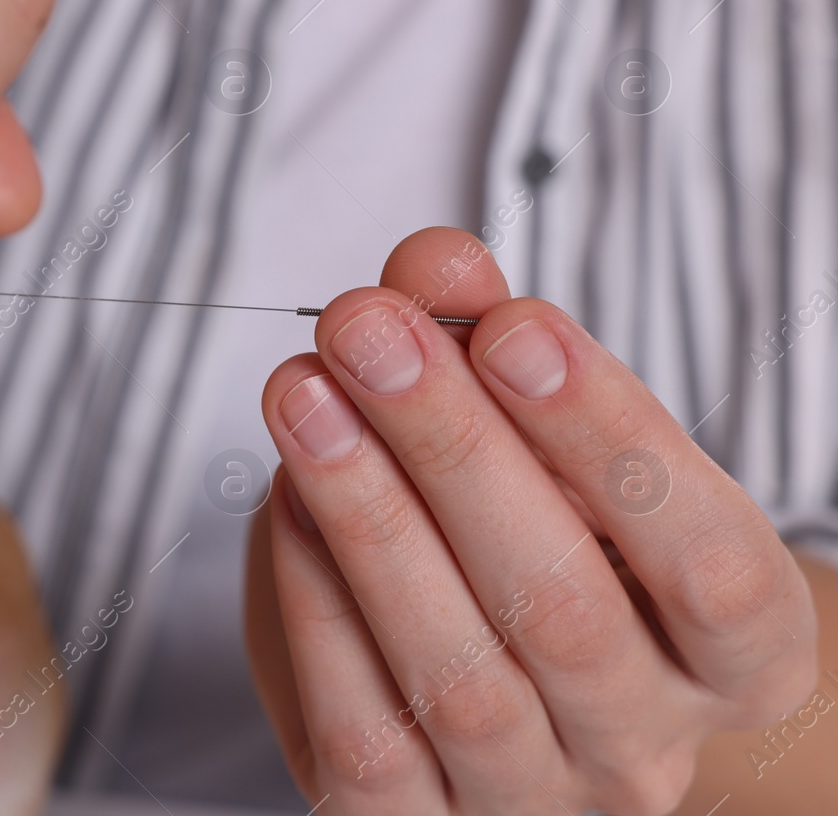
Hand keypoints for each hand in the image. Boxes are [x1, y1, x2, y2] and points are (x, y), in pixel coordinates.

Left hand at [245, 227, 818, 813]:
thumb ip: (493, 344)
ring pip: (460, 675)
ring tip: (303, 392)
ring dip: (368, 514)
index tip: (507, 325)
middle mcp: (645, 746)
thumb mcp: (544, 439)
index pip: (710, 563)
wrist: (497, 677)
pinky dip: (317, 598)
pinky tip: (287, 496)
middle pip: (563, 610)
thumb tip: (434, 262)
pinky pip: (365, 727)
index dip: (607, 439)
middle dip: (452, 449)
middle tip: (365, 325)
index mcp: (736, 655)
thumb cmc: (543, 532)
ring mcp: (530, 800)